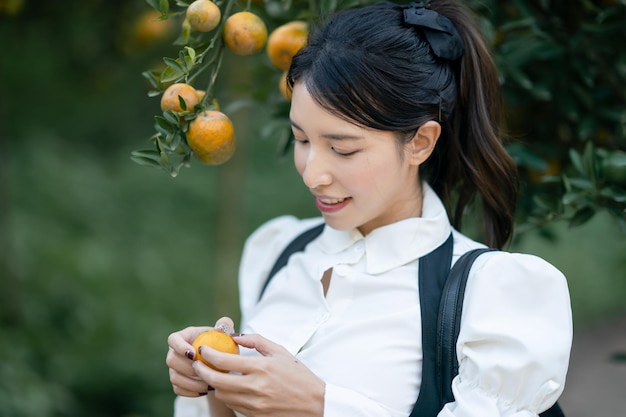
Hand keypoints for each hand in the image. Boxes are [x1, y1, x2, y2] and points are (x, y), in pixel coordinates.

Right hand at [166, 317, 234, 396]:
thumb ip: (225, 325)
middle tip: (205, 371)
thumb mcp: (225, 332)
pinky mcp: (177, 382)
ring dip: (191, 382)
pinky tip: (205, 391)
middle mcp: (174, 352)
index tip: (193, 354)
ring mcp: (174, 368)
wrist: (218, 362)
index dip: (179, 347)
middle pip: (171, 360)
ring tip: (209, 384)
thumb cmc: (221, 343)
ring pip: (174, 377)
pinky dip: (191, 392)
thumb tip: (222, 327)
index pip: (173, 339)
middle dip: (187, 367)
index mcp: (183, 337)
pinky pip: (178, 389)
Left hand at [192, 333, 324, 416]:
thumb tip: (235, 335)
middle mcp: (256, 387)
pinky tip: (229, 387)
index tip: (203, 350)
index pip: (224, 360)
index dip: (208, 354)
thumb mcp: (281, 352)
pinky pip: (233, 405)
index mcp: (262, 367)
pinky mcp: (255, 416)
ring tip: (215, 375)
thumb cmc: (298, 376)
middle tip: (198, 364)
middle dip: (202, 371)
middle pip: (216, 381)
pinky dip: (227, 395)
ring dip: (215, 384)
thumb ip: (257, 341)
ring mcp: (255, 404)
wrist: (315, 404)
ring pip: (222, 395)